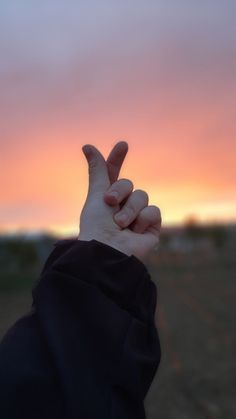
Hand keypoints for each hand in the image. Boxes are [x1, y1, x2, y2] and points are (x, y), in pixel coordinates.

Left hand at [78, 141, 160, 263]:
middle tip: (109, 203)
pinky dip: (143, 219)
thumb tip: (88, 145)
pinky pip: (153, 211)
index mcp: (107, 199)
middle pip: (128, 184)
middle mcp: (122, 206)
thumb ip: (98, 171)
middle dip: (118, 191)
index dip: (117, 159)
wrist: (109, 253)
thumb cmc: (97, 227)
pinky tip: (135, 233)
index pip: (114, 174)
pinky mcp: (151, 227)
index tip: (122, 144)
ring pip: (142, 196)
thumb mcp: (96, 196)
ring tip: (121, 225)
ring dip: (129, 209)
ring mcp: (137, 217)